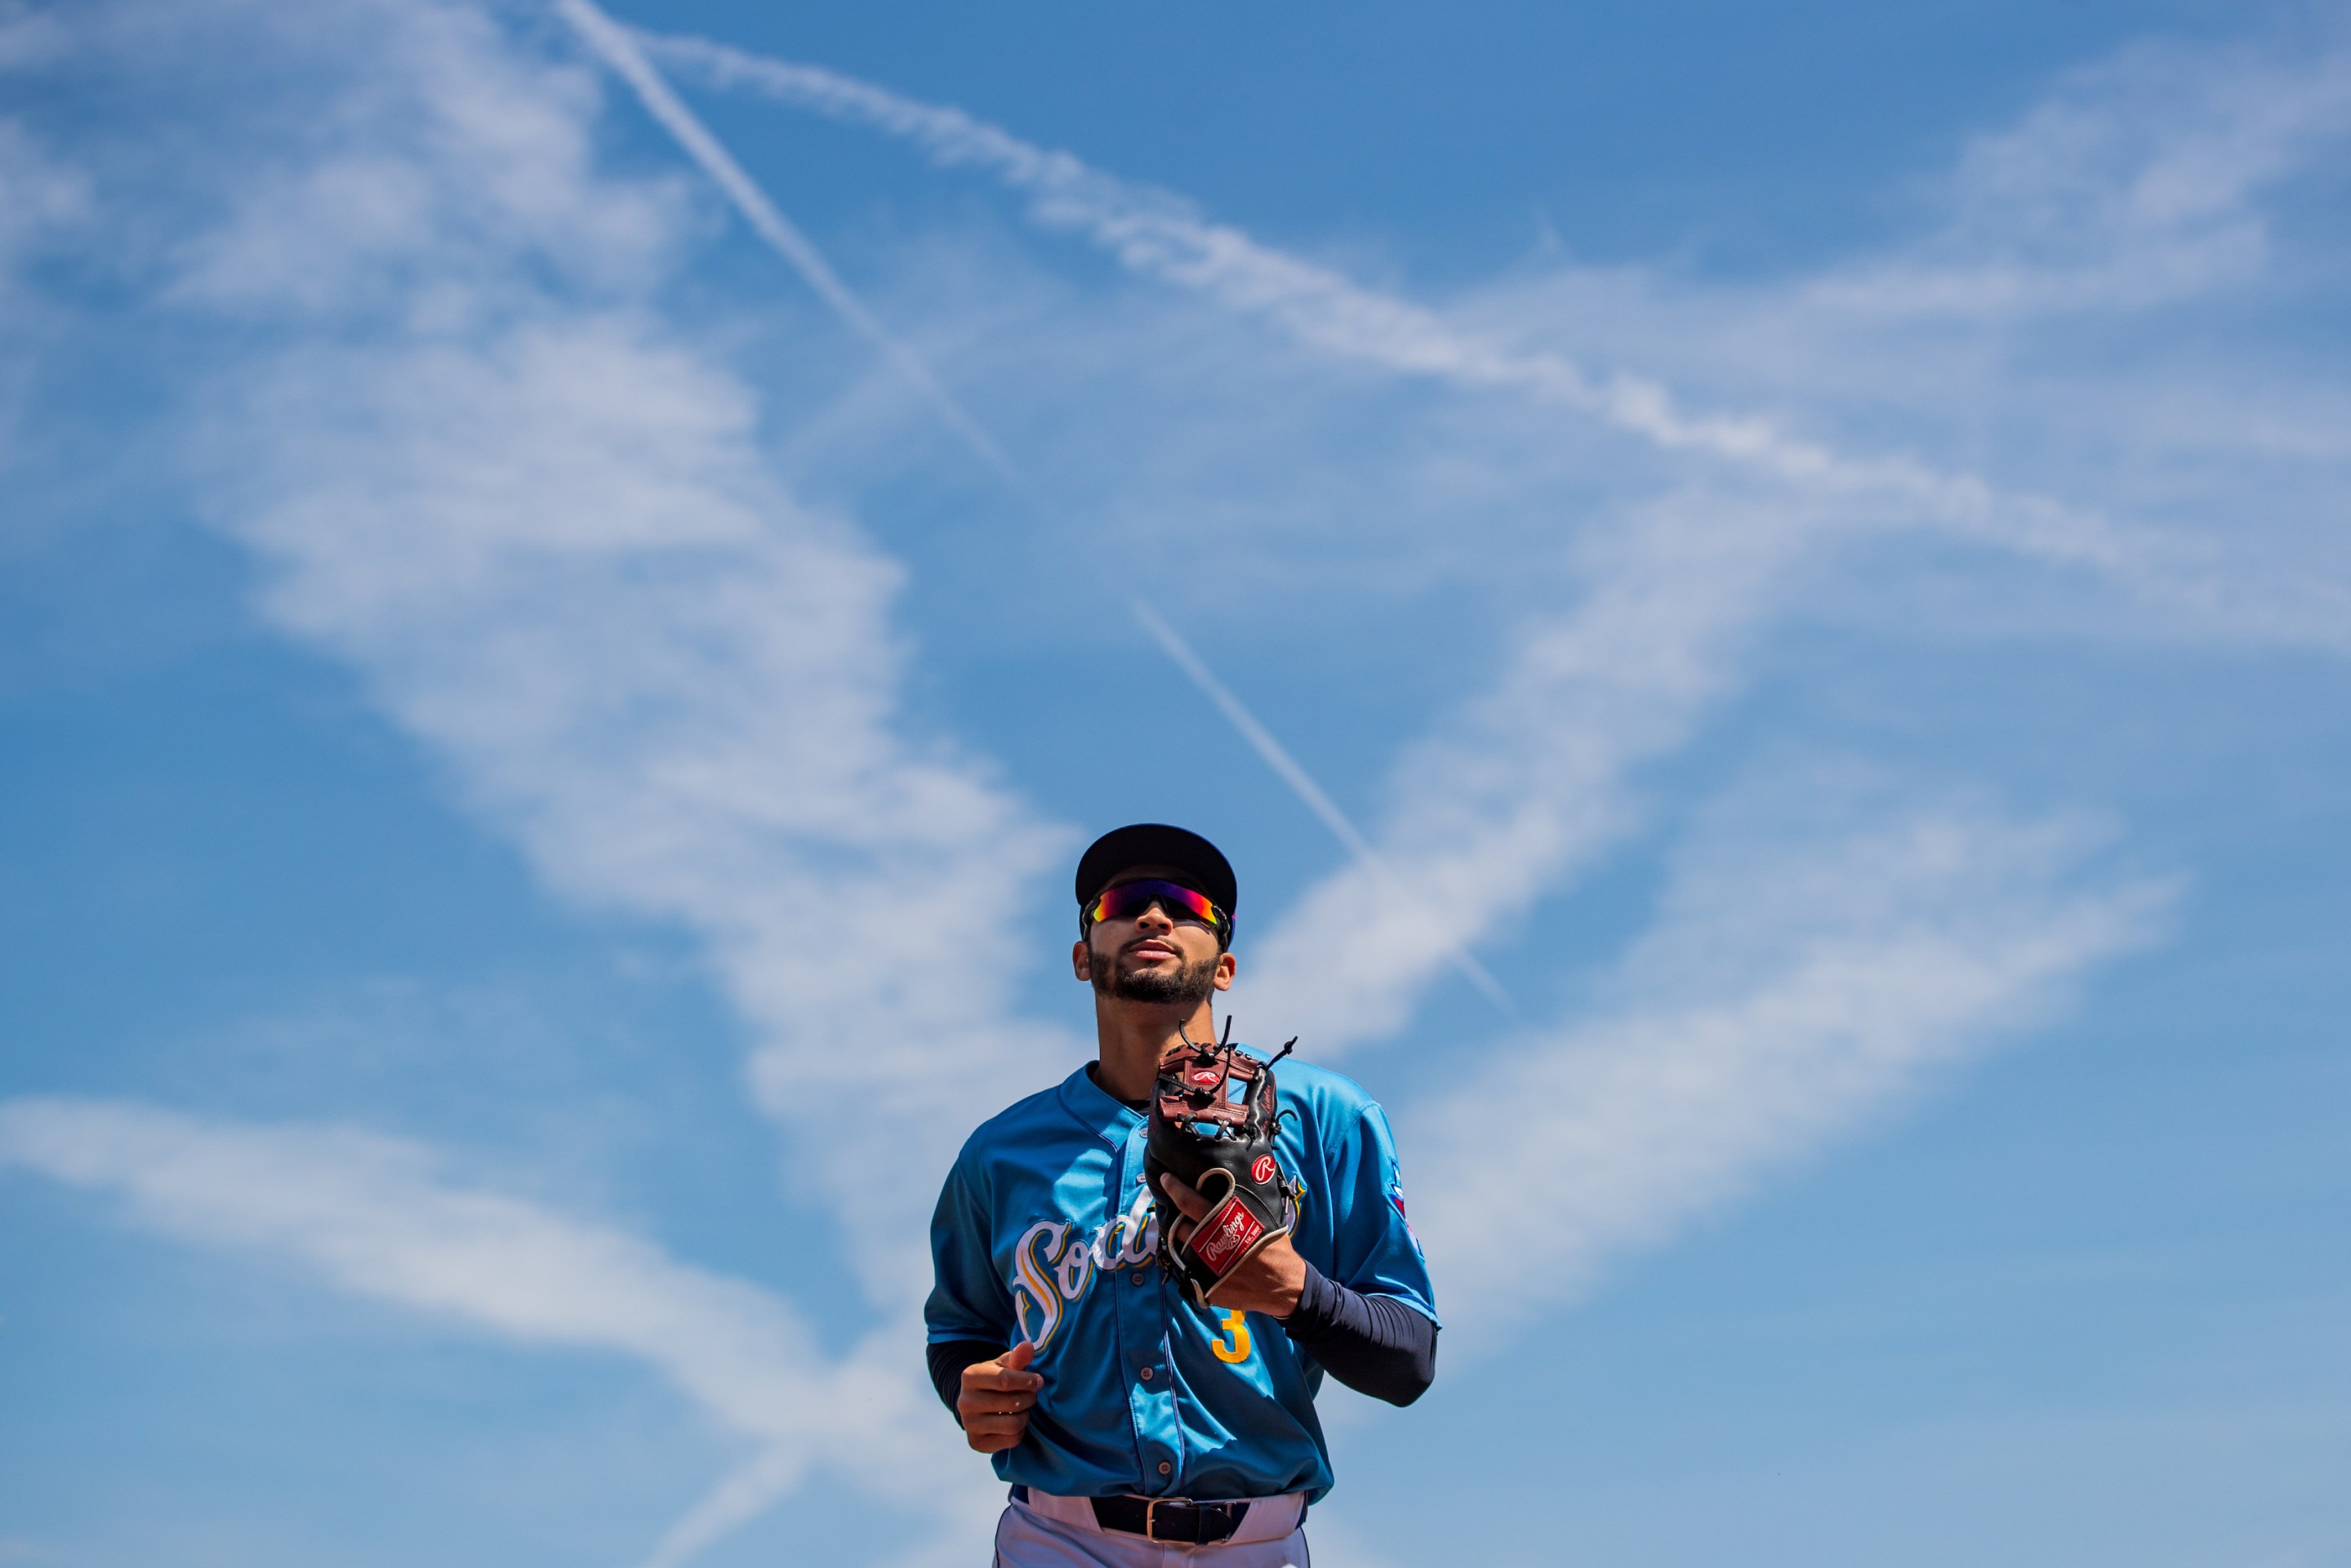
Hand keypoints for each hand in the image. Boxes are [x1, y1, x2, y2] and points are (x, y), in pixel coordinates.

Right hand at [957, 1341, 1042, 1453]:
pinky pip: (1011, 1440)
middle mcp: (964, 1402)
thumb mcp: (1004, 1365)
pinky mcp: (976, 1443)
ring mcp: (969, 1424)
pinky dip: (1019, 1432)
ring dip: (1025, 1416)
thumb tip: (1028, 1346)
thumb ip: (1017, 1356)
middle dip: (1029, 1398)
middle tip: (1030, 1395)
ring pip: (1013, 1424)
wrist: (976, 1404)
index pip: (1004, 1380)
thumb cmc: (995, 1380)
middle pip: (1012, 1403)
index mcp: (970, 1376)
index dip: (1027, 1381)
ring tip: (1022, 1409)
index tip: (1038, 1381)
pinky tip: (1012, 1422)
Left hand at [1156, 1173, 1307, 1316]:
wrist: (1283, 1286)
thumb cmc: (1275, 1248)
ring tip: (1186, 1235)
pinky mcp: (1206, 1288)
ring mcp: (1206, 1269)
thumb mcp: (1263, 1220)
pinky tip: (1199, 1260)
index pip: (1190, 1202)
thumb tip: (1229, 1186)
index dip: (1175, 1188)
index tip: (1165, 1179)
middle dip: (1172, 1217)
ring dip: (1181, 1241)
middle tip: (1170, 1209)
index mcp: (1225, 1223)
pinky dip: (1192, 1264)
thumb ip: (1241, 1207)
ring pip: (1181, 1250)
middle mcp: (1211, 1245)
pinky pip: (1190, 1273)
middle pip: (1179, 1227)